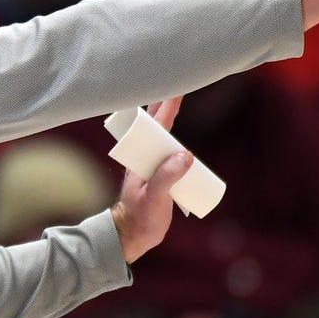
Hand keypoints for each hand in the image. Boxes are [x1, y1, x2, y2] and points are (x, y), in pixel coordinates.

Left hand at [110, 97, 191, 263]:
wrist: (133, 236)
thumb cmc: (138, 216)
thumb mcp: (153, 197)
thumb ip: (166, 177)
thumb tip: (186, 154)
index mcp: (142, 156)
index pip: (155, 125)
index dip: (164, 105)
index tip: (173, 87)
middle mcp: (148, 157)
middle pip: (159, 125)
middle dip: (167, 103)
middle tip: (179, 81)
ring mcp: (155, 166)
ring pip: (167, 139)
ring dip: (173, 120)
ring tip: (180, 98)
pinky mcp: (163, 177)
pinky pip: (174, 156)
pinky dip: (181, 146)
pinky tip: (186, 140)